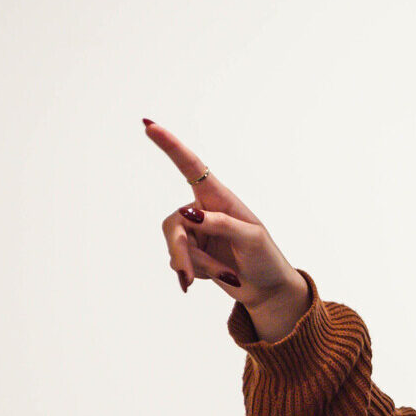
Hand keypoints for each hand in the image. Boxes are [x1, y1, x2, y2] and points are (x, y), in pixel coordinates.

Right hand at [144, 120, 310, 336]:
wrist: (267, 289)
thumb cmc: (265, 258)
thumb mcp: (252, 239)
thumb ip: (222, 224)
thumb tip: (190, 215)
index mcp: (220, 198)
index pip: (192, 167)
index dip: (170, 146)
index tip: (149, 126)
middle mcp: (203, 211)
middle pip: (174, 224)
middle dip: (181, 251)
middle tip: (188, 273)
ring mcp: (195, 233)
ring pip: (175, 246)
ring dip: (196, 265)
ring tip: (225, 275)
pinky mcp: (191, 254)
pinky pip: (178, 262)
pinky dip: (195, 273)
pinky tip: (215, 277)